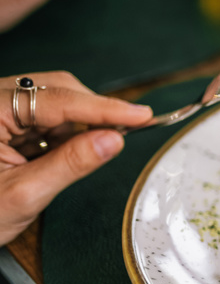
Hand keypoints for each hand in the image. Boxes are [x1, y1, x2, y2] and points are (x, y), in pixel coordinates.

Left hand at [0, 72, 151, 245]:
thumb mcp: (25, 194)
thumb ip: (71, 164)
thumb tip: (113, 140)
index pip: (58, 100)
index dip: (104, 108)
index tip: (142, 115)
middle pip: (56, 89)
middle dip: (92, 112)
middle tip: (126, 135)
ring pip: (53, 102)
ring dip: (78, 125)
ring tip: (85, 154)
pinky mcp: (4, 121)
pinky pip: (44, 117)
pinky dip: (64, 134)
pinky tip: (65, 154)